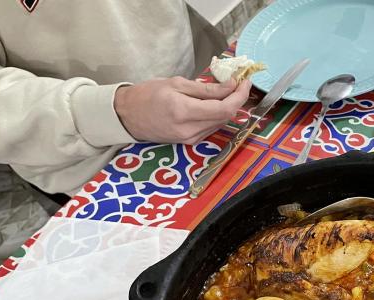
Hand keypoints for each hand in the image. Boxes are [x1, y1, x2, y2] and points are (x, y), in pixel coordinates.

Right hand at [114, 77, 250, 143]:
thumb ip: (207, 89)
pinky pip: (211, 127)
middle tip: (237, 82)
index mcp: (184, 112)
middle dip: (236, 99)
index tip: (245, 81)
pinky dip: (216, 115)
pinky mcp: (190, 143)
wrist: (128, 116)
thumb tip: (231, 86)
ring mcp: (191, 139)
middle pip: (226, 117)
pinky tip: (212, 104)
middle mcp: (190, 130)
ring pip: (220, 123)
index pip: (224, 108)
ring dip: (227, 107)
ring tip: (225, 91)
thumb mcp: (177, 84)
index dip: (240, 96)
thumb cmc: (148, 95)